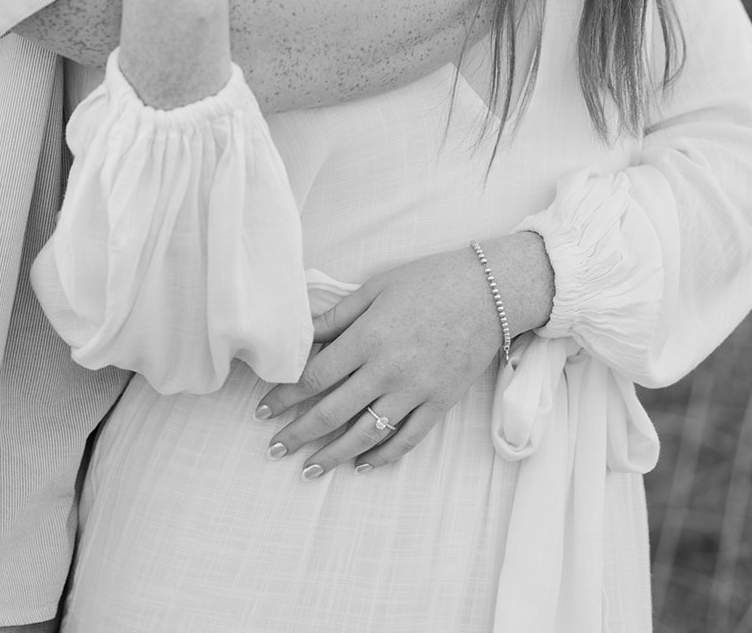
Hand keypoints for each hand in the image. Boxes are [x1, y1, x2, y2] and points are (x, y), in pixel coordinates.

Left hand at [253, 236, 551, 476]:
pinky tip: (360, 466)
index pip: (315, 376)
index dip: (284, 396)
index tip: (263, 410)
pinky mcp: (440, 404)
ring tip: (308, 469)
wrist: (488, 292)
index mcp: (368, 338)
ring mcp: (416, 391)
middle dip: (298, 433)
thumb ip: (337, 317)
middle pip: (332, 411)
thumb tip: (300, 333)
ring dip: (333, 455)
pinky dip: (382, 457)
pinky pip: (407, 440)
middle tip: (273, 448)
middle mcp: (388, 370)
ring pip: (366, 434)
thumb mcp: (375, 288)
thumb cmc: (427, 282)